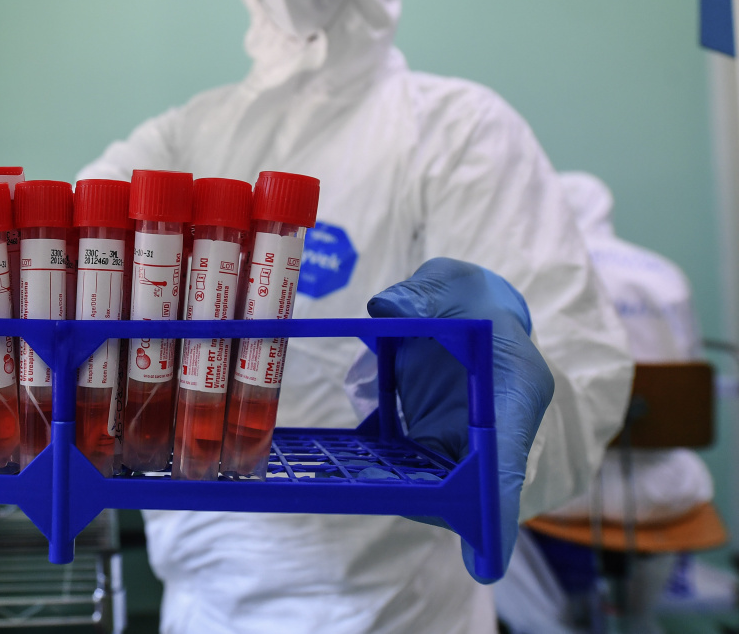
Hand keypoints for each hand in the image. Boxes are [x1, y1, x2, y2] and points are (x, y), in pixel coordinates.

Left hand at [366, 257, 554, 582]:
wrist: (466, 303)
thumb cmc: (466, 296)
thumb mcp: (446, 285)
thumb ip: (419, 297)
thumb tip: (385, 309)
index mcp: (515, 389)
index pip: (509, 457)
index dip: (495, 508)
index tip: (485, 561)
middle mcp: (494, 425)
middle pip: (470, 486)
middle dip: (433, 505)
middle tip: (377, 501)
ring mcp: (462, 436)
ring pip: (435, 481)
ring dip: (396, 489)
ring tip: (338, 482)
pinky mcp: (431, 436)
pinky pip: (406, 463)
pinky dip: (375, 467)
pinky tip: (330, 461)